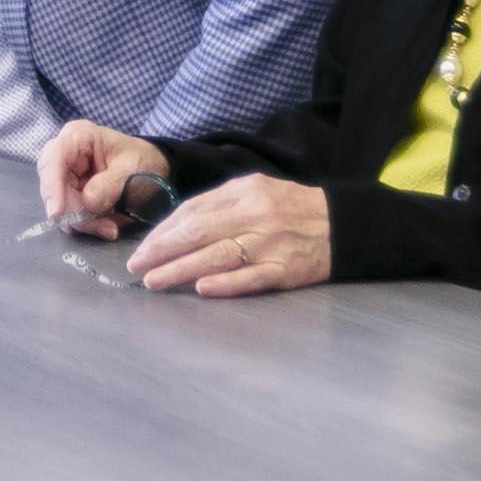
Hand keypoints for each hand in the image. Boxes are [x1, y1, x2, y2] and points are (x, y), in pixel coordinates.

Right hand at [36, 120, 173, 238]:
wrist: (153, 168)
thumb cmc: (143, 160)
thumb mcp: (133, 168)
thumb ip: (111, 183)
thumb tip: (89, 202)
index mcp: (77, 137)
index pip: (53, 159)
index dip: (52, 186)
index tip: (57, 213)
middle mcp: (64, 155)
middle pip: (52, 186)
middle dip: (73, 210)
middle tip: (104, 227)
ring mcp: (65, 175)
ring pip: (59, 203)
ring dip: (83, 221)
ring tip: (110, 228)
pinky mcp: (70, 193)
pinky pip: (69, 213)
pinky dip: (87, 224)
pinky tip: (107, 226)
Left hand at [126, 175, 330, 296]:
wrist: (344, 224)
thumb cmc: (287, 208)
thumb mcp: (253, 191)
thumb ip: (216, 205)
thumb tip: (172, 228)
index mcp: (244, 192)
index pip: (193, 211)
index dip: (163, 232)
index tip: (142, 248)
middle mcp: (256, 215)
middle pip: (200, 233)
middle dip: (163, 251)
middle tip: (137, 266)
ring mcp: (272, 244)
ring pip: (219, 257)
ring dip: (182, 270)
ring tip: (155, 281)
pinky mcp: (287, 270)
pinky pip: (252, 278)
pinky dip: (226, 284)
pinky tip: (202, 288)